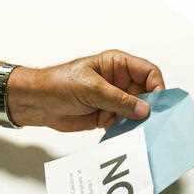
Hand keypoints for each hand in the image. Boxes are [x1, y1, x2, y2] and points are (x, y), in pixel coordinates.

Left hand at [8, 49, 164, 131]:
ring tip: (120, 124)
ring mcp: (115, 99)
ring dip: (132, 120)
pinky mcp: (108, 115)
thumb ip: (119, 100)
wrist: (37, 103)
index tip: (156, 103)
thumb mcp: (91, 88)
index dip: (157, 86)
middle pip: (147, 94)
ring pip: (136, 111)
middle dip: (145, 107)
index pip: (148, 72)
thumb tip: (144, 109)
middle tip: (145, 120)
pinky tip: (111, 128)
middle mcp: (120, 81)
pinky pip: (124, 124)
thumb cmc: (58, 84)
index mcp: (118, 65)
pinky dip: (121, 129)